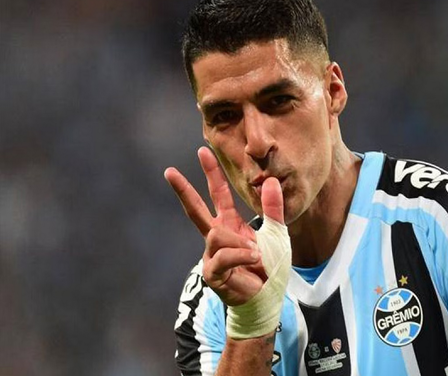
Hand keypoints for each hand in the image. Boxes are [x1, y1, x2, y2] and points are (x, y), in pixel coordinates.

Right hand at [164, 146, 283, 306]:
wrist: (268, 297)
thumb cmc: (269, 267)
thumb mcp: (277, 233)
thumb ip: (273, 209)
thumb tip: (269, 180)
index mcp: (231, 225)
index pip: (218, 195)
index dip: (212, 174)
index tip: (202, 151)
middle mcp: (217, 237)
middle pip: (195, 210)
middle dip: (184, 190)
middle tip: (168, 171)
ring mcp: (211, 255)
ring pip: (217, 235)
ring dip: (240, 243)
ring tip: (256, 254)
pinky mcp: (211, 273)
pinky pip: (224, 256)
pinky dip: (241, 255)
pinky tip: (252, 260)